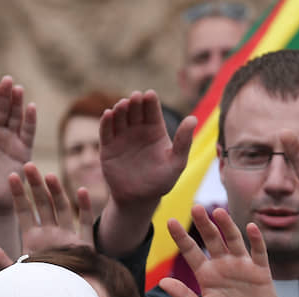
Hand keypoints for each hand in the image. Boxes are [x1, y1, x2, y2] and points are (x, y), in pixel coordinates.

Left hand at [0, 162, 93, 270]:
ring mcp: (68, 238)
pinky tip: (82, 191)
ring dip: (57, 192)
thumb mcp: (16, 274)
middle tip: (29, 165)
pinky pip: (87, 223)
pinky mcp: (86, 246)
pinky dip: (86, 207)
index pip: (24, 211)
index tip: (11, 176)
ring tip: (49, 175)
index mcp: (33, 239)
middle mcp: (51, 235)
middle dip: (35, 186)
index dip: (18, 194)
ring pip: (63, 208)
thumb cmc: (38, 293)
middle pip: (42, 204)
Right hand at [100, 90, 195, 206]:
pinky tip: (107, 114)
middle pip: (134, 110)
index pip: (152, 110)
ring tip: (122, 105)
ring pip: (119, 117)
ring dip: (119, 109)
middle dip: (134, 102)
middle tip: (135, 97)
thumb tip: (193, 119)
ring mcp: (121, 137)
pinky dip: (105, 122)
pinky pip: (105, 132)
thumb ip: (184, 141)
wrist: (139, 200)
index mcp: (155, 130)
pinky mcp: (107, 147)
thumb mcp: (176, 163)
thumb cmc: (161, 182)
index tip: (149, 94)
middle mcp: (137, 130)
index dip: (150, 101)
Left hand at [159, 205, 292, 296]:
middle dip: (204, 224)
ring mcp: (241, 266)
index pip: (190, 251)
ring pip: (233, 241)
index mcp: (205, 274)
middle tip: (195, 206)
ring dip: (227, 226)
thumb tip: (161, 282)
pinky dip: (255, 240)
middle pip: (211, 240)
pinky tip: (251, 227)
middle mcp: (222, 265)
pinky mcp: (260, 271)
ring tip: (219, 212)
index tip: (169, 221)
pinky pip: (258, 252)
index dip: (181, 237)